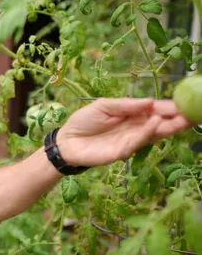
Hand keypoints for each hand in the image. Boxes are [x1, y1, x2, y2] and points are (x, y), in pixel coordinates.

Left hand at [57, 98, 192, 166]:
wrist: (66, 140)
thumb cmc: (85, 121)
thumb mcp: (104, 106)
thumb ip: (126, 105)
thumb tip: (150, 102)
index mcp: (133, 115)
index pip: (156, 110)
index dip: (172, 107)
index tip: (189, 103)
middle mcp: (136, 129)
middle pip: (161, 124)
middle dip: (178, 119)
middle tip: (195, 114)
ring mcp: (130, 141)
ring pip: (154, 134)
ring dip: (169, 127)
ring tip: (184, 119)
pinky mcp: (121, 152)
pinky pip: (137, 142)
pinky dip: (147, 133)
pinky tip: (156, 124)